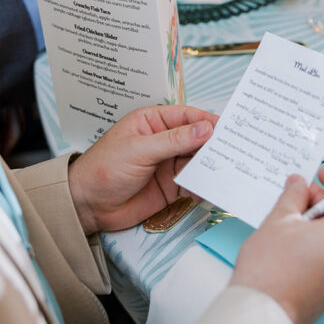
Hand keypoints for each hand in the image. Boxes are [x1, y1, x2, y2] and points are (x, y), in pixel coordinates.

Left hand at [68, 105, 217, 234]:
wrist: (87, 206)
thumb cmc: (104, 169)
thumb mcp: (139, 149)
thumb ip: (173, 140)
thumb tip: (205, 129)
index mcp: (153, 122)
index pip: (187, 117)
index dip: (207, 121)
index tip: (228, 128)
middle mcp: (163, 141)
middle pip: (197, 139)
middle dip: (214, 144)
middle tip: (236, 149)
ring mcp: (168, 164)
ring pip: (198, 161)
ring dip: (212, 165)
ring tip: (230, 169)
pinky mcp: (171, 187)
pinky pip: (194, 182)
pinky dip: (205, 184)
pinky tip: (214, 187)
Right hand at [231, 168, 323, 323]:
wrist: (261, 315)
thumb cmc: (269, 270)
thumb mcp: (279, 220)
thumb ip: (295, 195)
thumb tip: (299, 183)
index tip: (321, 174)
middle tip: (297, 196)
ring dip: (320, 220)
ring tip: (290, 221)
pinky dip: (320, 239)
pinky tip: (293, 240)